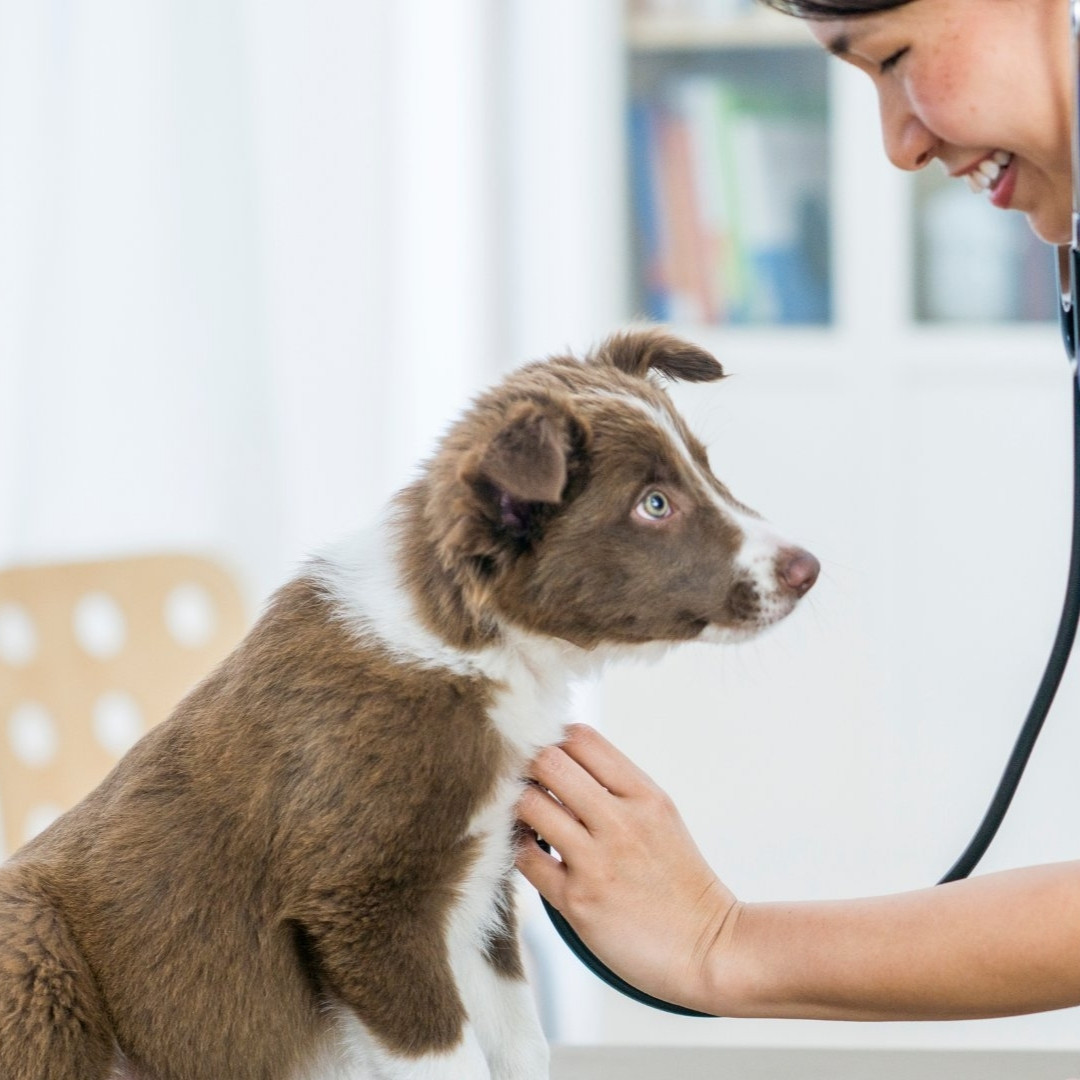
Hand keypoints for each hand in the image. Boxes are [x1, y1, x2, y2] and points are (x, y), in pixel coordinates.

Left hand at [515, 724, 739, 1013]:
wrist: (709, 949)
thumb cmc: (679, 881)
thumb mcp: (661, 816)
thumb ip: (616, 788)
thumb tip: (563, 761)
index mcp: (644, 795)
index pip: (581, 738)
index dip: (554, 740)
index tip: (548, 758)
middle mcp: (620, 822)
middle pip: (549, 761)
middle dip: (529, 767)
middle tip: (527, 784)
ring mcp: (597, 861)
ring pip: (529, 804)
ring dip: (519, 807)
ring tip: (528, 818)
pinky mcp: (577, 901)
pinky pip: (525, 858)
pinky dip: (520, 848)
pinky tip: (533, 850)